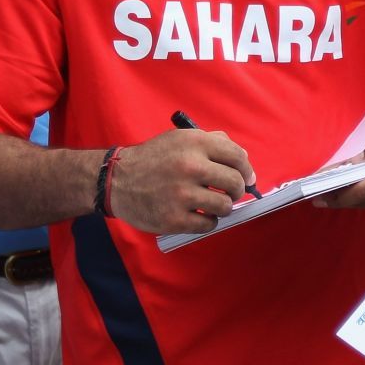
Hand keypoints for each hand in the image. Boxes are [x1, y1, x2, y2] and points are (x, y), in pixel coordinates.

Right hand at [107, 131, 255, 234]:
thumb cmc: (153, 159)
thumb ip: (212, 142)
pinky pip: (208, 224)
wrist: (117, 180)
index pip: (237, 157)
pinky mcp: (175, 219)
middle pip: (235, 183)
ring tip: (211, 204)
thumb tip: (243, 158)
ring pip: (225, 206)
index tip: (247, 177)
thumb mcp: (179, 139)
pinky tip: (198, 214)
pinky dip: (208, 221)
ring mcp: (182, 194)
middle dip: (237, 190)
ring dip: (223, 207)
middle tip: (230, 193)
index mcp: (194, 143)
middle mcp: (190, 167)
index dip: (247, 170)